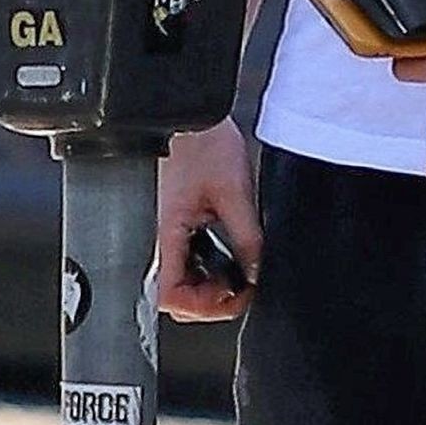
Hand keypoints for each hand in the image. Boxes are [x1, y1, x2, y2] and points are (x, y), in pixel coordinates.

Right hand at [158, 117, 260, 321]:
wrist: (195, 117)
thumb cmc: (205, 145)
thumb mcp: (235, 193)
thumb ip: (247, 236)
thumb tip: (257, 270)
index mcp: (170, 233)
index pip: (170, 295)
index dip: (201, 307)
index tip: (233, 296)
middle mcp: (167, 237)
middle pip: (177, 295)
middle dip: (211, 303)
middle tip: (243, 291)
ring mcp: (174, 231)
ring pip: (185, 280)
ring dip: (212, 286)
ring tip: (242, 278)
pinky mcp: (184, 221)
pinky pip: (193, 259)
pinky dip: (213, 268)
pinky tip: (234, 259)